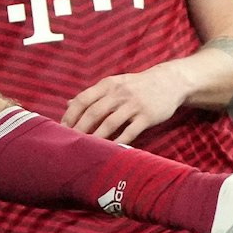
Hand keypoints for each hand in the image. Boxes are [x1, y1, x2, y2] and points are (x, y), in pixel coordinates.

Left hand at [62, 64, 191, 143]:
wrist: (170, 82)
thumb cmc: (136, 86)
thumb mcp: (114, 84)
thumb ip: (92, 95)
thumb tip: (68, 104)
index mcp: (108, 85)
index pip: (83, 99)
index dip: (71, 115)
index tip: (62, 129)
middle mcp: (119, 93)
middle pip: (94, 113)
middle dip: (79, 129)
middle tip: (70, 143)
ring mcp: (134, 105)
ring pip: (110, 123)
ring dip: (96, 138)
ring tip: (86, 149)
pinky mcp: (147, 116)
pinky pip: (130, 132)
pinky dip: (118, 142)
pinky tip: (110, 150)